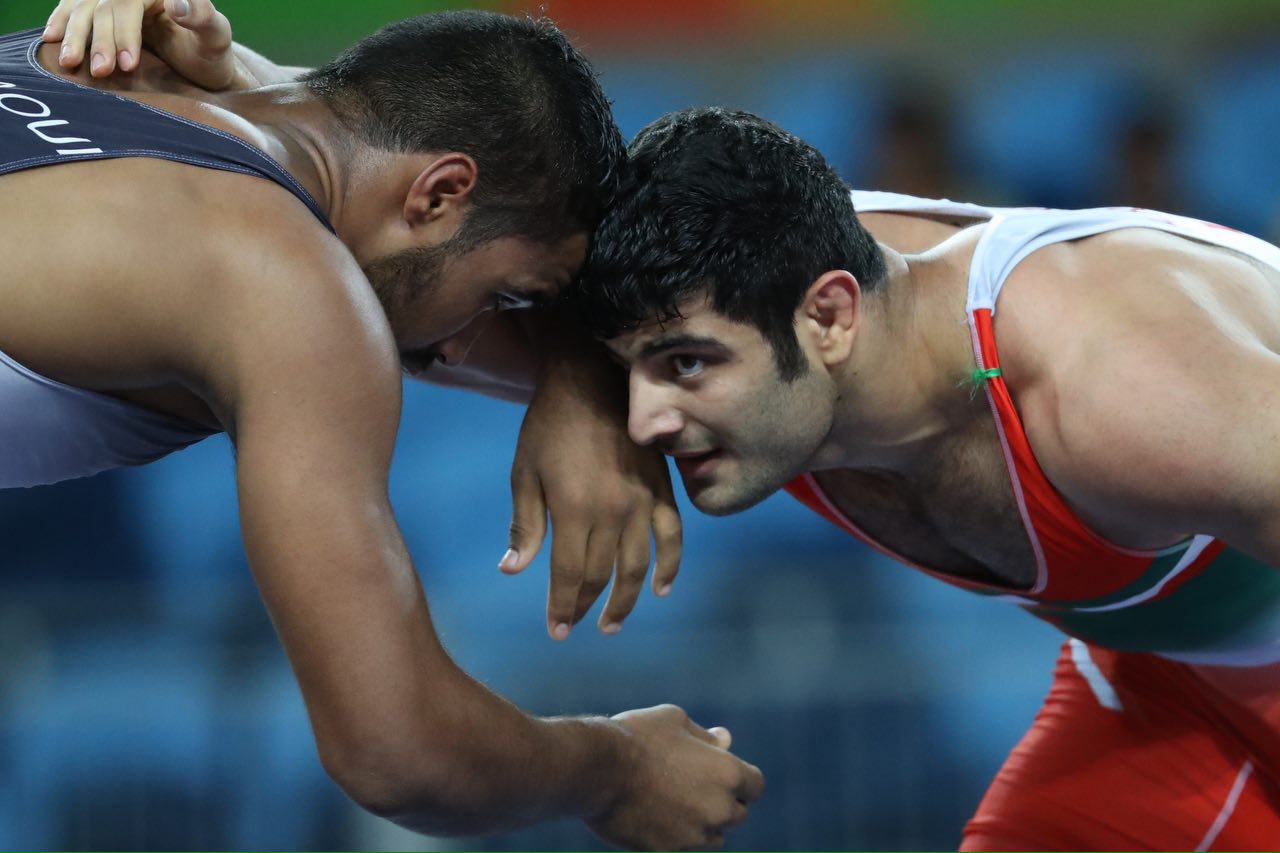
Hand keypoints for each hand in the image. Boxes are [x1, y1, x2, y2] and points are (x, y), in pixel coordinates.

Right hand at [43, 0, 239, 89]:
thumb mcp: (216, 38)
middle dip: (99, 39)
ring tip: (70, 63)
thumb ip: (203, 18)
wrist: (203, 67)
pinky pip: (76, 9)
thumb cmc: (212, 54)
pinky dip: (63, 23)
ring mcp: (118, 0)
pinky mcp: (106, 12)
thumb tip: (176, 2)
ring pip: (85, 7)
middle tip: (101, 71)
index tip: (129, 65)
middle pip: (105, 5)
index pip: (130, 3)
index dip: (126, 32)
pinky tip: (51, 39)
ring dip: (75, 34)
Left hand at [504, 343, 681, 639]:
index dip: (561, 606)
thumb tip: (512, 571)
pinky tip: (661, 588)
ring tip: (613, 623)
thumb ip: (524, 525)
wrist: (592, 376)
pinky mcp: (662, 489)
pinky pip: (672, 536)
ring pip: (638, 566)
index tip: (556, 629)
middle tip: (575, 627)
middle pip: (601, 576)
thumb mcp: (524, 472)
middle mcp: (611, 512)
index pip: (568, 575)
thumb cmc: (549, 424)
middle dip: (585, 607)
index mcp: (573, 510)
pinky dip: (669, 566)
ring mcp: (642, 502)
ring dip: (626, 600)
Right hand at [588, 705, 763, 849]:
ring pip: (713, 836)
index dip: (741, 778)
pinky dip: (675, 834)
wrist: (597, 770)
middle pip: (738, 814)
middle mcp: (719, 810)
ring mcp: (694, 835)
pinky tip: (652, 814)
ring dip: (703, 822)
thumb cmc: (638, 736)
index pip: (755, 786)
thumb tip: (725, 741)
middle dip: (723, 801)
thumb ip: (705, 736)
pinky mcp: (668, 851)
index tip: (719, 770)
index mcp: (728, 774)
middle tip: (692, 783)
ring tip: (672, 800)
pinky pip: (682, 846)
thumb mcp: (676, 720)